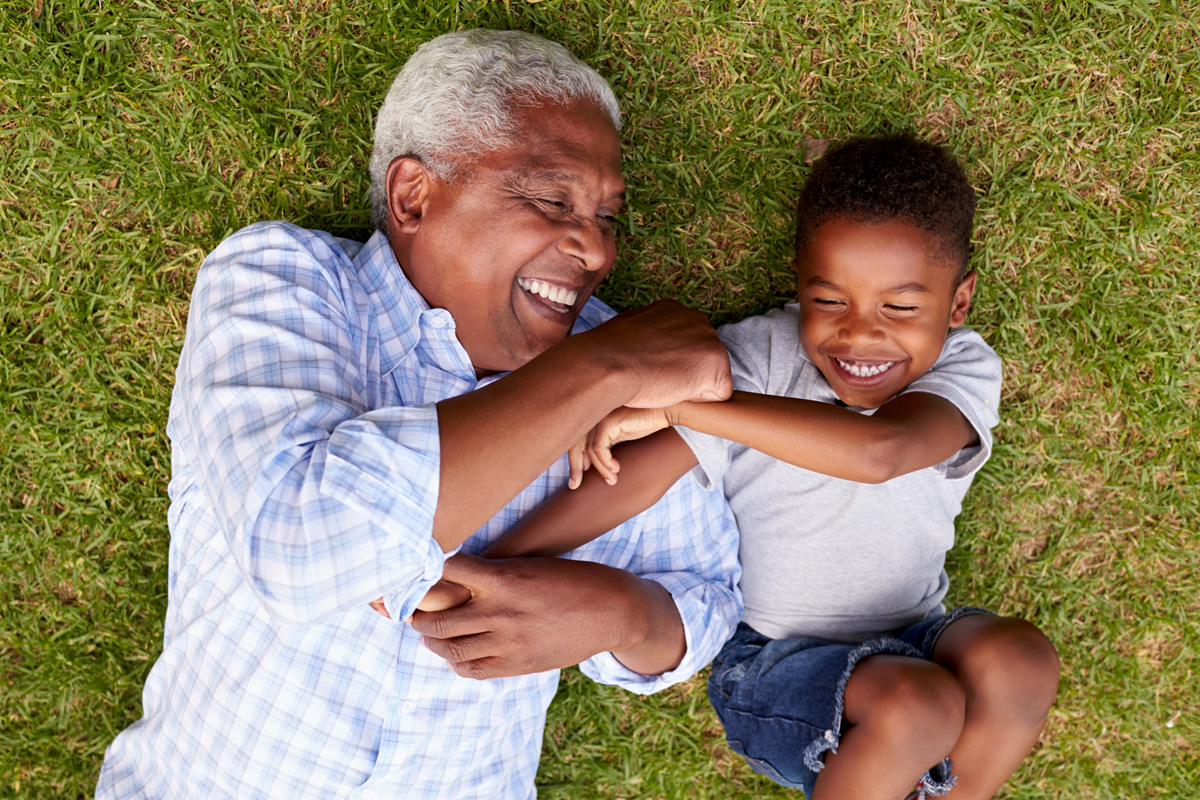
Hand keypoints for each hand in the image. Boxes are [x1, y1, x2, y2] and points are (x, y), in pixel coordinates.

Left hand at [410, 553, 673, 678]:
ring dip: (432, 641)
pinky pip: (472, 670)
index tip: (415, 572)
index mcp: (502, 578)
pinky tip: (456, 653)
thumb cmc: (571, 579)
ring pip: (450, 648)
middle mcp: (500, 612)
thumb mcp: (530, 566)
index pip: (445, 571)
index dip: (424, 572)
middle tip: (411, 611)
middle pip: (437, 619)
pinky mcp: (516, 665)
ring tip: (429, 634)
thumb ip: (493, 574)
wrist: (612, 612)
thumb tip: (452, 577)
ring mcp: (507, 643)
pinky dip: (456, 662)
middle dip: (417, 616)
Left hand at [568, 406, 672, 487]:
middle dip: (574, 467)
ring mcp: (600, 417)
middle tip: (575, 485)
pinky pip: (599, 448)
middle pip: (575, 444)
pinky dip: (606, 462)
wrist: (665, 411)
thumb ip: (605, 446)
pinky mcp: (609, 421)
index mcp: (594, 418)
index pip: (574, 441)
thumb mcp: (620, 437)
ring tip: (612, 480)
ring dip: (601, 469)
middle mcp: (594, 416)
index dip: (573, 461)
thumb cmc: (646, 423)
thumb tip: (589, 465)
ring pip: (590, 450)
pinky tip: (616, 469)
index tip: (575, 481)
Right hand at [584, 300, 730, 409]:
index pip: (685, 345)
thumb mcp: (627, 334)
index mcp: (674, 311)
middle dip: (685, 374)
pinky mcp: (717, 362)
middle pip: (702, 360)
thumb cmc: (607, 355)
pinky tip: (675, 392)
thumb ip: (647, 338)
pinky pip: (719, 393)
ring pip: (711, 376)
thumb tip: (643, 351)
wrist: (607, 364)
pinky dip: (700, 400)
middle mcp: (695, 318)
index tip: (650, 369)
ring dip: (691, 387)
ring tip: (662, 384)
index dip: (670, 365)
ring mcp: (709, 338)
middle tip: (655, 378)